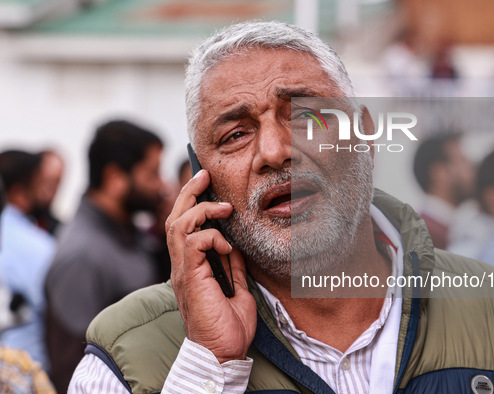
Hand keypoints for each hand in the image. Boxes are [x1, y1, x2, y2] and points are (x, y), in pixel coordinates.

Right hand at [166, 170, 256, 363]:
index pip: (184, 226)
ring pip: (179, 224)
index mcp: (191, 266)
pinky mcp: (190, 277)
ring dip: (201, 209)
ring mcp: (183, 271)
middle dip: (188, 192)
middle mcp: (182, 265)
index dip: (192, 202)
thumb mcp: (237, 288)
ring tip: (224, 207)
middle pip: (175, 218)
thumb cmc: (228, 325)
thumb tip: (235, 246)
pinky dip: (212, 237)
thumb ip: (232, 266)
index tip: (205, 183)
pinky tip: (227, 247)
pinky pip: (194, 243)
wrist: (224, 351)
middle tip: (203, 174)